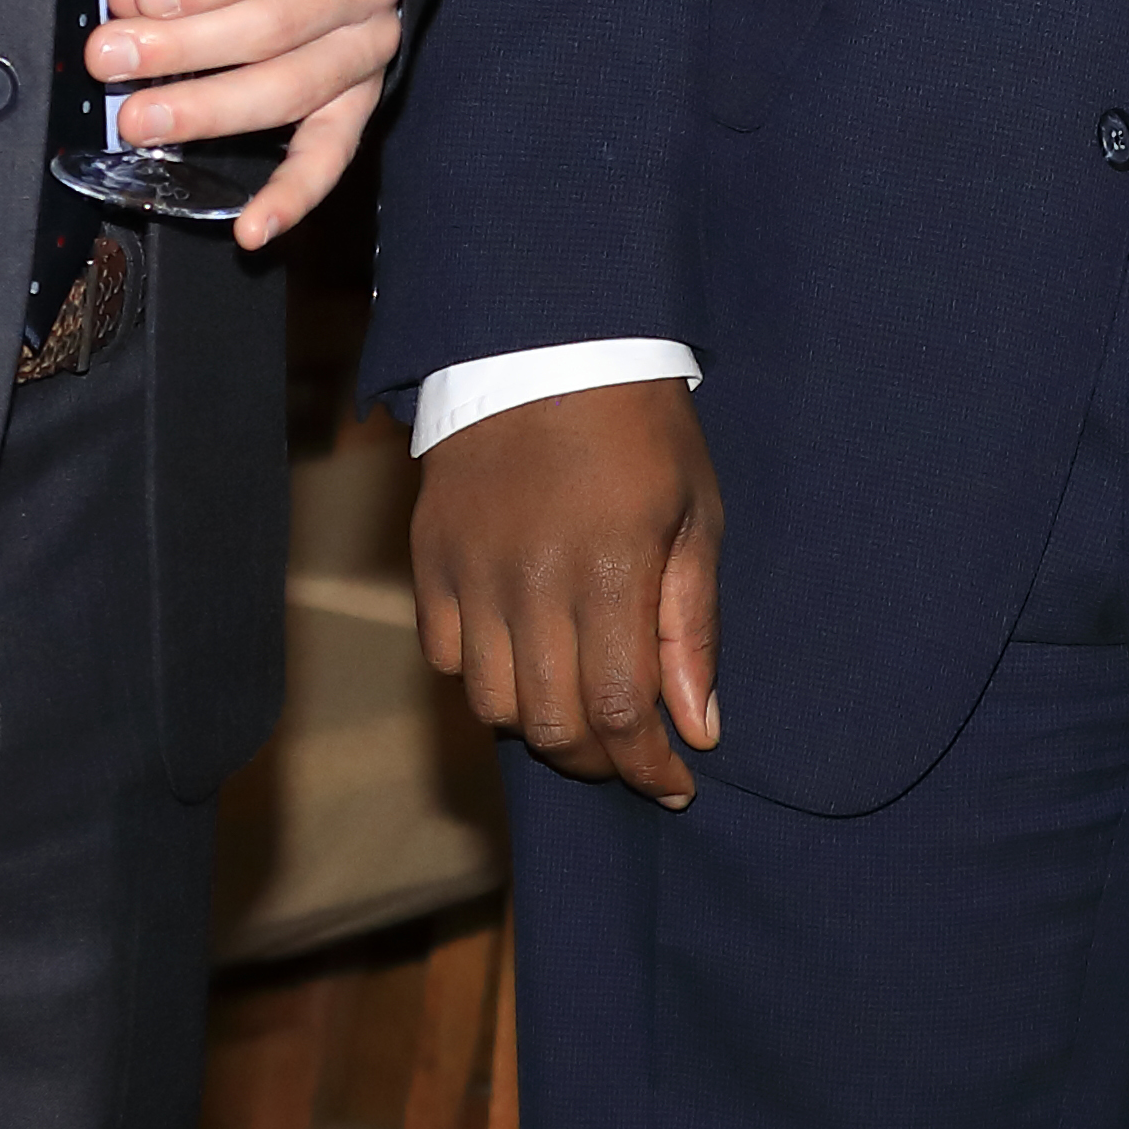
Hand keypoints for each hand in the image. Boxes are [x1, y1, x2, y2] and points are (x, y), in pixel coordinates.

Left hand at [86, 0, 405, 247]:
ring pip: (294, 88)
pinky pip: (333, 153)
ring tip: (138, 119)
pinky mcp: (362, 96)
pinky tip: (252, 228)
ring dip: (209, 110)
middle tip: (110, 57)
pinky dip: (293, 195)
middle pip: (281, 23)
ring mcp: (373, 42)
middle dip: (183, 47)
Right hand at [412, 380, 723, 804]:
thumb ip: (691, 629)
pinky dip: (484, 678)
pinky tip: (524, 659)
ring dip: (540, 726)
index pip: (621, 713)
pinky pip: (446, 658)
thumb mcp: (695, 517)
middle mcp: (533, 584)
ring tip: (580, 709)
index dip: (648, 767)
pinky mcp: (430, 560)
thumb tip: (698, 728)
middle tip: (631, 755)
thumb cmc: (642, 429)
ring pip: (493, 705)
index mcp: (612, 572)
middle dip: (599, 760)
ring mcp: (472, 574)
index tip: (675, 785)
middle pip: (551, 725)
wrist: (549, 343)